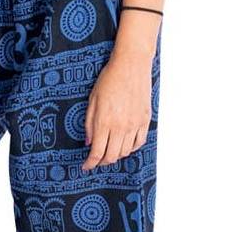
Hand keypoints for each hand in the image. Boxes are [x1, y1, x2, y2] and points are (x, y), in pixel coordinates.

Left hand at [82, 48, 153, 169]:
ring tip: (109, 152)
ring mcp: (134, 124)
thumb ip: (90, 123)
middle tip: (96, 160)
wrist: (131, 65)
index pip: (97, 152)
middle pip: (111, 156)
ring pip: (125, 152)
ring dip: (115, 155)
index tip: (86, 166)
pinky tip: (124, 145)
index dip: (90, 163)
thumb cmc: (109, 79)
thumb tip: (89, 143)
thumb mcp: (92, 100)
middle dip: (102, 162)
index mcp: (104, 121)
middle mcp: (120, 126)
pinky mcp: (145, 120)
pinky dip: (130, 148)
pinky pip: (139, 142)